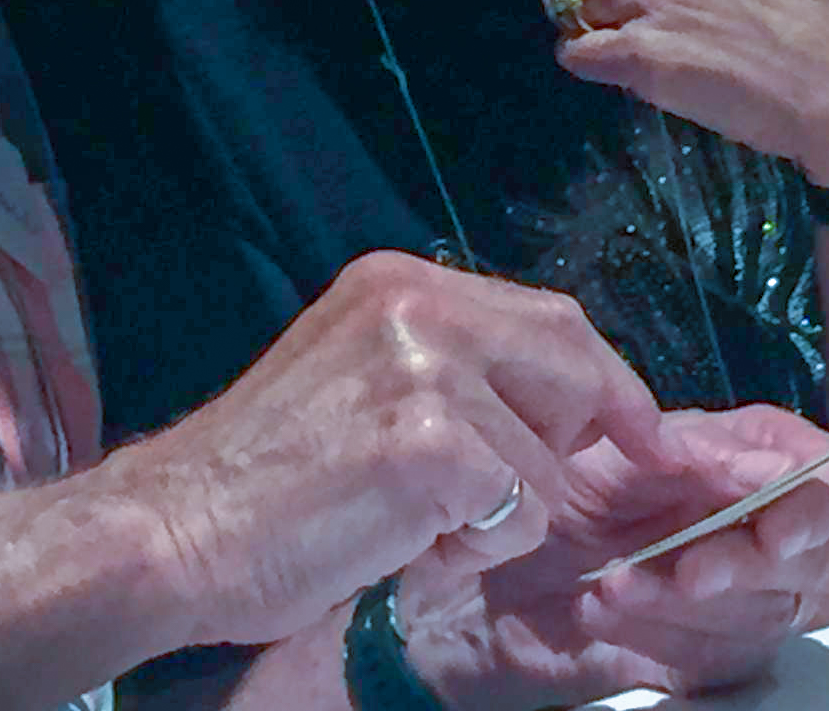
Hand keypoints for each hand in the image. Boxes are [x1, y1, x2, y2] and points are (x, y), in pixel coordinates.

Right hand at [93, 251, 665, 650]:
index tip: (647, 435)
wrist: (181, 525)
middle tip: (504, 496)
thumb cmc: (263, 476)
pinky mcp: (432, 444)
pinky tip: (403, 536)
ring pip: (549, 461)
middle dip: (568, 443)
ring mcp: (425, 369)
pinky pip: (522, 512)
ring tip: (410, 515)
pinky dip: (476, 545)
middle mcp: (415, 306)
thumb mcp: (360, 379)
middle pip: (572, 364)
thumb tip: (564, 409)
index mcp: (397, 284)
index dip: (608, 382)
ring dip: (501, 512)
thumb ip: (450, 370)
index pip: (550, 317)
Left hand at [398, 404, 828, 709]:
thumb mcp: (607, 452)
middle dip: (742, 564)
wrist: (476, 558)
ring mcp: (736, 594)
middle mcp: (752, 525)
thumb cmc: (540, 480)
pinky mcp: (704, 651)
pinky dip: (657, 636)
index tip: (775, 524)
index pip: (826, 479)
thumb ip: (692, 456)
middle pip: (805, 555)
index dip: (811, 500)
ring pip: (762, 612)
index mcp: (738, 458)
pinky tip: (600, 612)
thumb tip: (767, 472)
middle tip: (685, 570)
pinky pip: (716, 656)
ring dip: (684, 603)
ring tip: (609, 587)